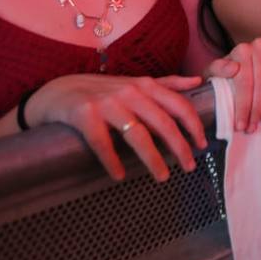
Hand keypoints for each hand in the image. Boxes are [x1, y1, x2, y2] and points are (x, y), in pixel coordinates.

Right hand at [24, 73, 206, 180]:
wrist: (57, 91)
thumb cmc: (101, 91)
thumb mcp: (135, 83)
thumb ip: (166, 83)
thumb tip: (197, 82)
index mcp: (145, 85)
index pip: (178, 105)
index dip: (194, 125)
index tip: (203, 145)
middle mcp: (129, 91)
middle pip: (162, 122)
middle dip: (180, 147)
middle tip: (189, 167)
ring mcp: (107, 102)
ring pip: (136, 134)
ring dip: (152, 159)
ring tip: (162, 177)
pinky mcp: (84, 114)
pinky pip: (102, 142)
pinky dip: (112, 161)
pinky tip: (119, 175)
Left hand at [203, 37, 260, 132]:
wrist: (242, 55)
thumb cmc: (227, 68)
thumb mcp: (215, 70)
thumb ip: (218, 69)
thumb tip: (233, 69)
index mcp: (241, 51)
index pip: (245, 83)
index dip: (243, 106)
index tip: (241, 125)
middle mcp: (258, 45)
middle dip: (257, 108)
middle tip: (253, 126)